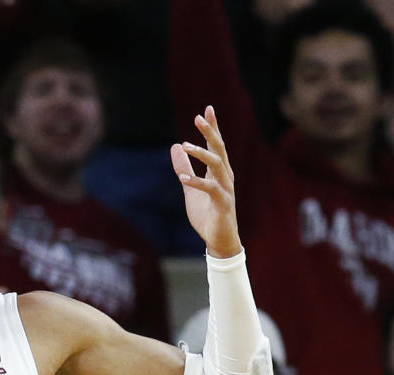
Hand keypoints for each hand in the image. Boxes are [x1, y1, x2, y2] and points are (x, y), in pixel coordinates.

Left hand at [171, 105, 242, 257]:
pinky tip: (184, 178)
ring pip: (218, 165)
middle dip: (210, 133)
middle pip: (219, 149)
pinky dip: (197, 182)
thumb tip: (174, 147)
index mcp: (218, 171)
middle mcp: (225, 176)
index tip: (207, 109)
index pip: (216, 145)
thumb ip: (183, 168)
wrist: (218, 238)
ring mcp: (226, 189)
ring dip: (202, 154)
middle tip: (199, 117)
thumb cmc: (206, 212)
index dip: (212, 128)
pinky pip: (211, 189)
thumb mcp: (189, 187)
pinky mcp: (223, 203)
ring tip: (185, 145)